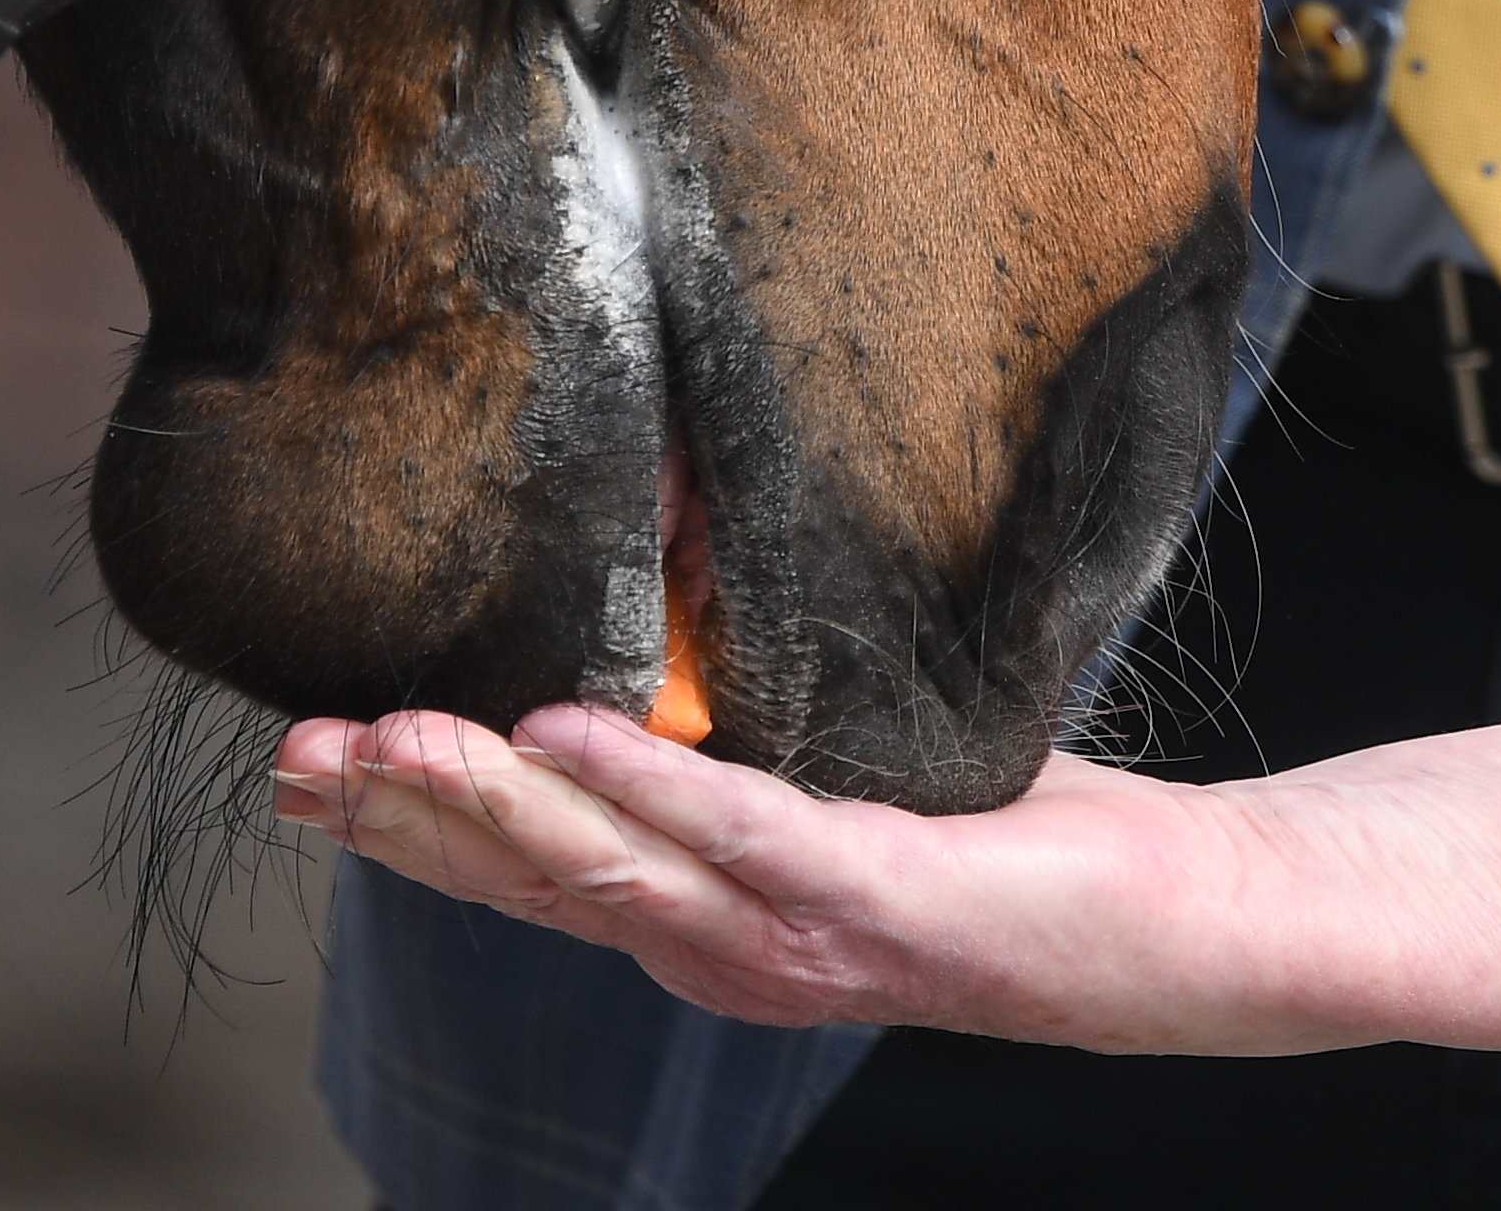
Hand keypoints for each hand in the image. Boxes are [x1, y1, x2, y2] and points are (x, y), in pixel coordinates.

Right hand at [274, 705, 1500, 1055]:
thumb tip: (686, 555)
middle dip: (404, 820)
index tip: (305, 753)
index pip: (535, 868)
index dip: (416, 822)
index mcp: (726, 914)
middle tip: (289, 754)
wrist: (1211, 918)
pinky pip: (742, 836)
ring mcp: (807, 939)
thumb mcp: (879, 760)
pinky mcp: (889, 905)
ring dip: (483, 806)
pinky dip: (643, 786)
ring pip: (605, 873)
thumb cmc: (1048, 834)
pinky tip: (562, 730)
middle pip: (532, 884)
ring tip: (378, 741)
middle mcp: (740, 947)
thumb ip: (773, 708)